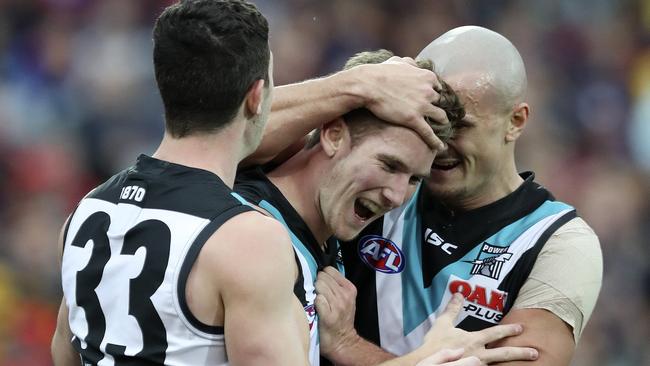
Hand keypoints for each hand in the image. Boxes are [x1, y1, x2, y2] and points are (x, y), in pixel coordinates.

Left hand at [314, 266, 358, 358]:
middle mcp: (345, 295)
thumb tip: (319, 271)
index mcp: (349, 288)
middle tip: (318, 294)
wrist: (343, 341)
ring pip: (319, 286)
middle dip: (317, 284)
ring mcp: (338, 305)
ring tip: (317, 302)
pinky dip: (314, 303)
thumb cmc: (341, 319)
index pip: (329, 270)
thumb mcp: (345, 298)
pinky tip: (316, 309)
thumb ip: (336, 284)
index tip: (321, 284)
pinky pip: (317, 299)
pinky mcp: (328, 315)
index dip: (322, 275)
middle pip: (322, 277)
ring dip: (314, 293)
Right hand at [353, 57, 448, 150]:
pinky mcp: (413, 119)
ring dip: (442, 122)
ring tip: (443, 128)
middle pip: (440, 102)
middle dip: (439, 107)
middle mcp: (429, 91)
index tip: (432, 99)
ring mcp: (422, 106)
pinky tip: (440, 147)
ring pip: (440, 117)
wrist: (368, 85)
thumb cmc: (380, 72)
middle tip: (438, 115)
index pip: (438, 87)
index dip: (435, 93)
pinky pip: (429, 133)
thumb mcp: (397, 62)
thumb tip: (411, 62)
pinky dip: (436, 141)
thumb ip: (408, 62)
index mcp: (427, 76)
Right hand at [417, 293, 538, 363]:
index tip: (521, 328)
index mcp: (473, 340)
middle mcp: (478, 354)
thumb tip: (458, 294)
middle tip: (535, 352)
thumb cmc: (434, 344)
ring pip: (498, 365)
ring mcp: (476, 365)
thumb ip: (452, 309)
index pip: (495, 333)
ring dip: (512, 364)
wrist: (428, 363)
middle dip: (521, 352)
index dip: (509, 330)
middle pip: (504, 353)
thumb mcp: (443, 323)